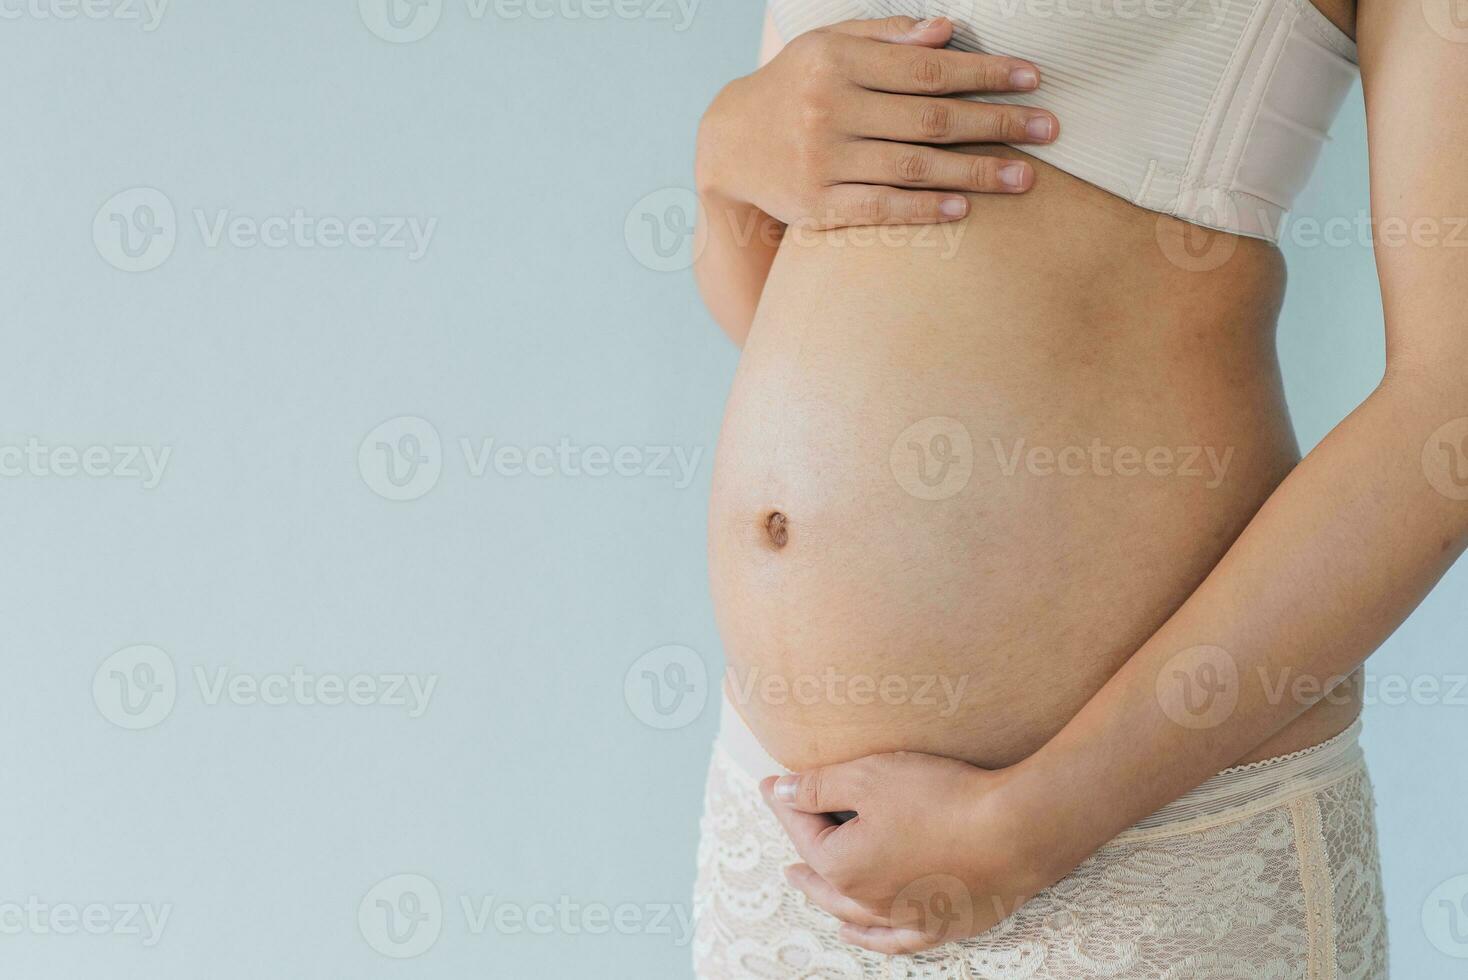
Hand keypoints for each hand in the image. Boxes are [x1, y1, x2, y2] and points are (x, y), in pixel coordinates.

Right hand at [696, 16, 1058, 229]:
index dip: (985, 73)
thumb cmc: (795, 86)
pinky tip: (963, 207)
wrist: (730, 144)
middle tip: (1049, 131)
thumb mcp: (829, 45)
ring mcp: (822, 161)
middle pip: (931, 119)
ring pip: (914, 166)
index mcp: (838, 62)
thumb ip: (887, 36)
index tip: (1033, 79)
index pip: (928, 68)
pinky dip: (924, 208)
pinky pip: (881, 207)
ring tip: (1025, 178)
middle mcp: (829, 109)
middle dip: (997, 124)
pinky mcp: (817, 206)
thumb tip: (948, 31)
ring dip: (976, 172)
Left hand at [760, 750, 1074, 954]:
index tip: (773, 781)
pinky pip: (890, 939)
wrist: (1014, 831)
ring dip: (821, 891)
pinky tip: (851, 932)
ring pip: (848, 909)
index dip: (787, 799)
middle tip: (783, 818)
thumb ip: (818, 786)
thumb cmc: (940, 798)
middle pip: (820, 869)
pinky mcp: (939, 924)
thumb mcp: (868, 777)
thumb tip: (780, 791)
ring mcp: (903, 917)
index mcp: (841, 865)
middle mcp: (865, 900)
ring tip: (801, 878)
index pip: (804, 828)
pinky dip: (865, 937)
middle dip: (798, 842)